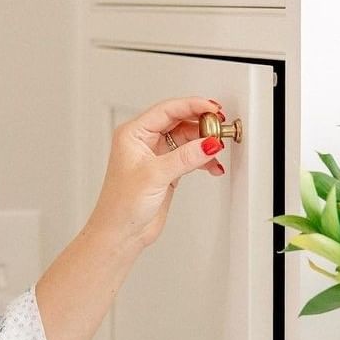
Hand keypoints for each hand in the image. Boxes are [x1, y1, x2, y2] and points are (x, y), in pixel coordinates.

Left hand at [88, 95, 227, 249]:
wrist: (120, 233)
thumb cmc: (121, 205)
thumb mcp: (155, 175)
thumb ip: (184, 157)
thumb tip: (208, 143)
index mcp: (134, 133)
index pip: (167, 110)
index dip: (192, 106)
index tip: (212, 109)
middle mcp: (145, 141)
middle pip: (179, 121)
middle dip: (201, 123)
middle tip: (219, 128)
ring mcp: (157, 155)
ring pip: (187, 139)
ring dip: (204, 143)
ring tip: (218, 148)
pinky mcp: (167, 170)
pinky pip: (190, 156)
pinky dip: (203, 160)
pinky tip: (213, 166)